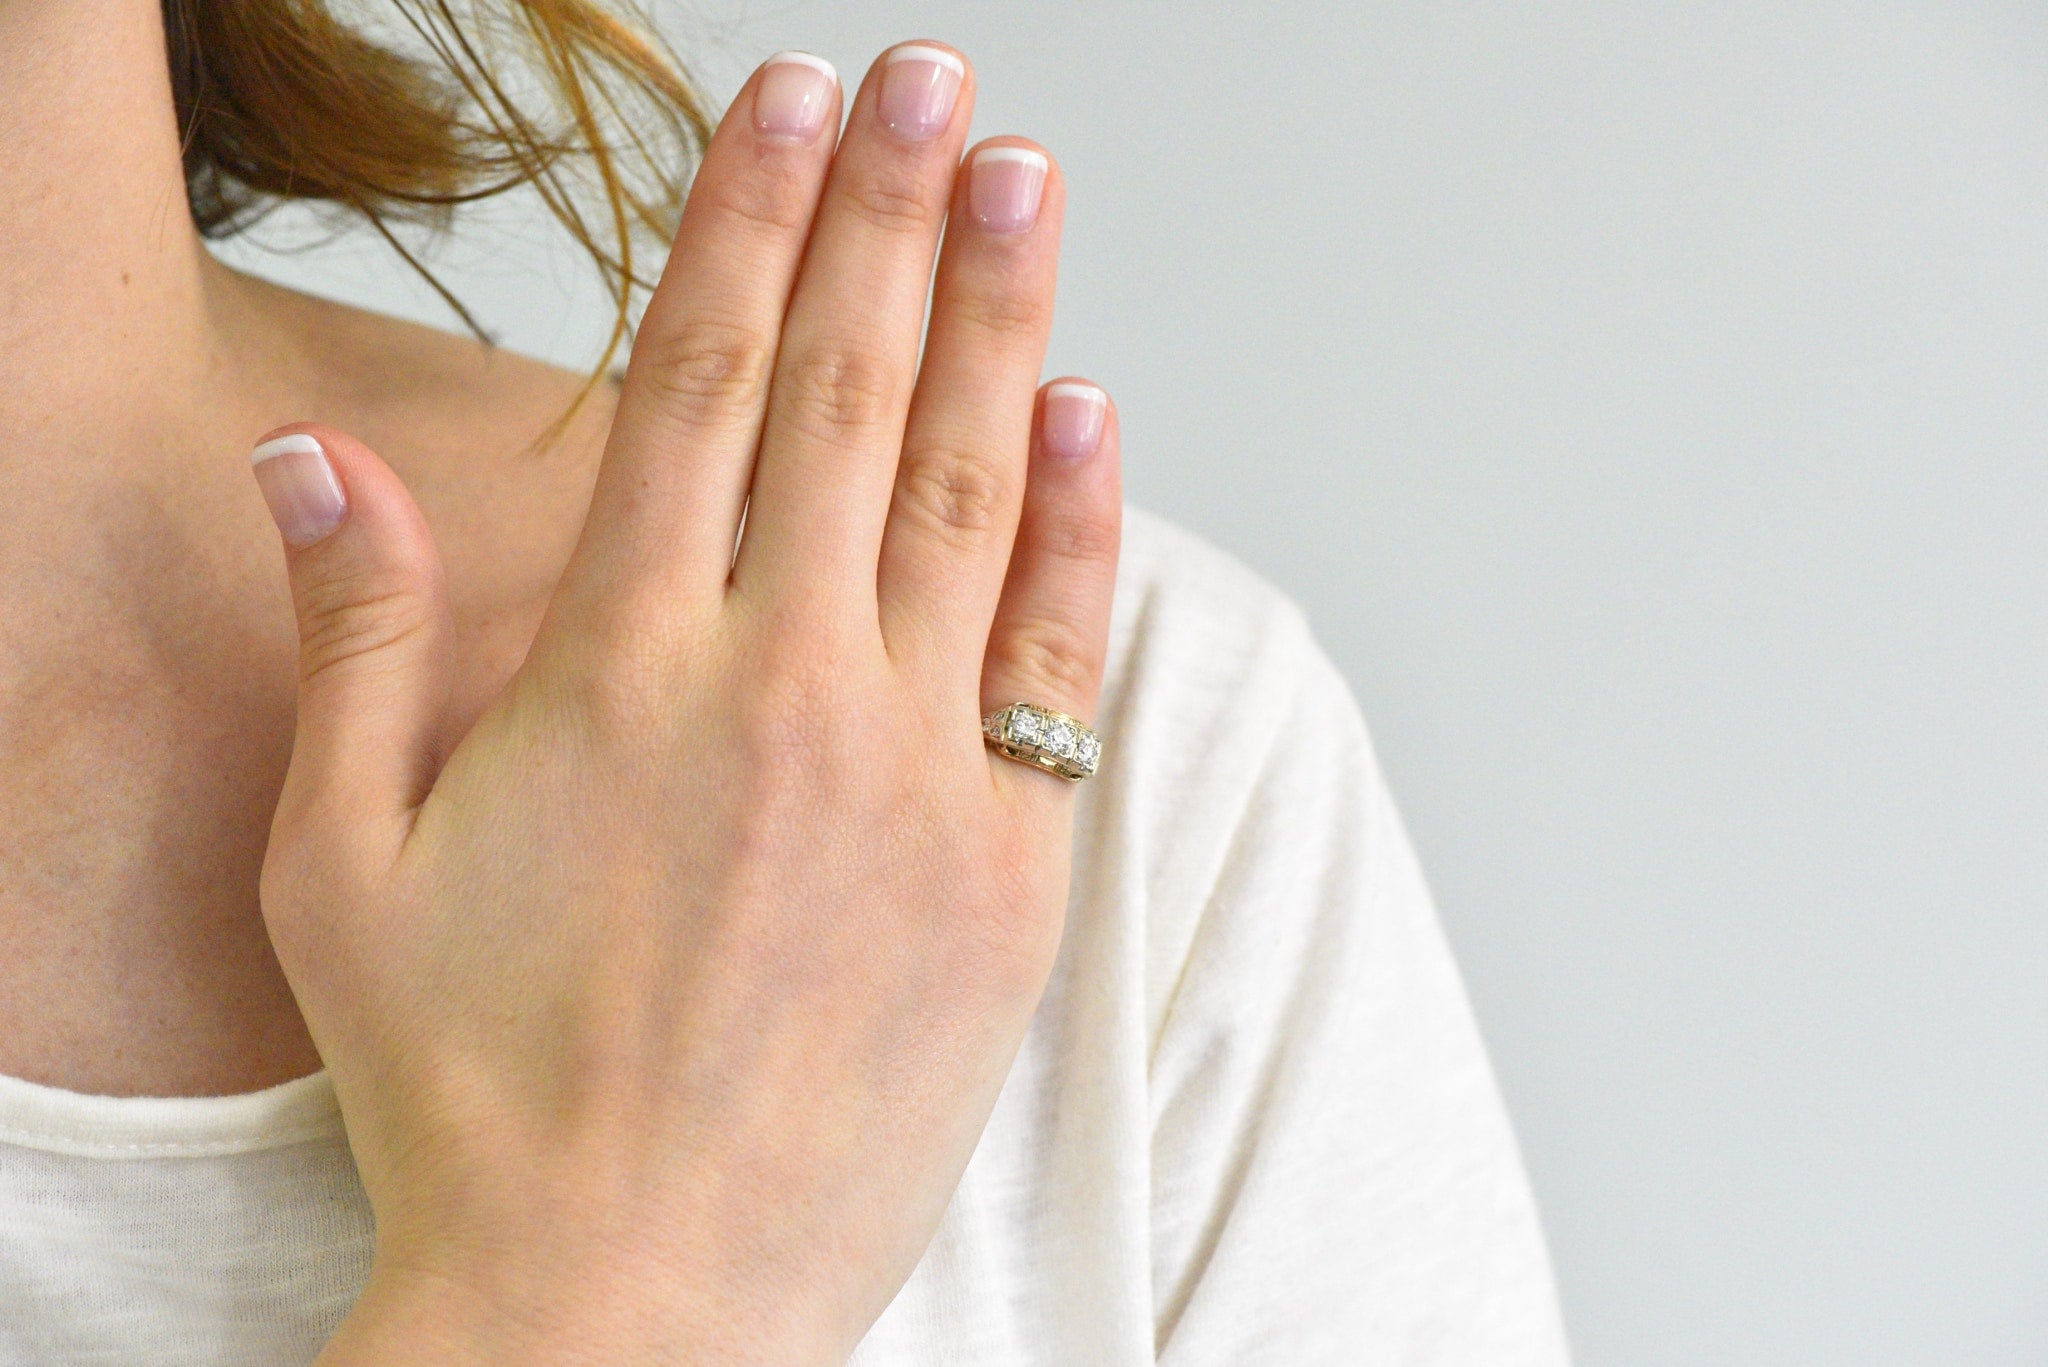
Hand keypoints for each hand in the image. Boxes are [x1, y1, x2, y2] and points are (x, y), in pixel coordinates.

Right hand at [247, 42, 1119, 1363]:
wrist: (624, 1297)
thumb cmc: (475, 1092)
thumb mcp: (346, 865)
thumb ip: (355, 639)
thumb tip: (315, 464)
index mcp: (617, 668)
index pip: (694, 380)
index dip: (743, 222)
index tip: (786, 106)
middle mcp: (775, 689)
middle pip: (843, 394)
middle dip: (882, 213)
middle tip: (924, 83)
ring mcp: (907, 773)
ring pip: (963, 489)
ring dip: (993, 313)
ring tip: (1016, 175)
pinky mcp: (1001, 871)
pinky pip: (1051, 656)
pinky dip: (1077, 522)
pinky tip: (1091, 405)